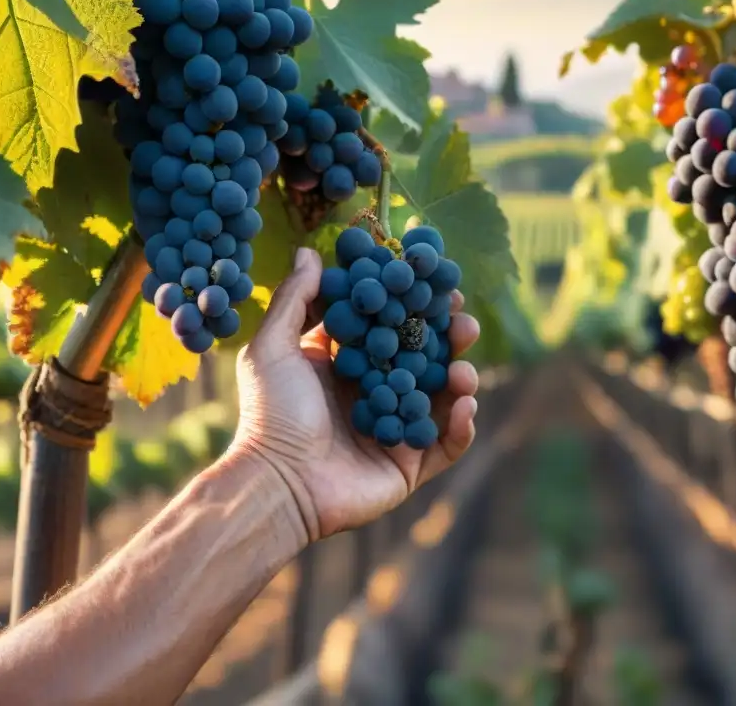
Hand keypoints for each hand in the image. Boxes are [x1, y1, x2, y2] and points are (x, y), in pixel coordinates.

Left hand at [232, 247, 481, 542]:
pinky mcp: (409, 465)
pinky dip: (462, 426)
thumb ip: (294, 299)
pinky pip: (446, 444)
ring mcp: (396, 429)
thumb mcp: (273, 347)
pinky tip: (465, 406)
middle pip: (425, 358)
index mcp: (347, 363)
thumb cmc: (271, 414)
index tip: (435, 283)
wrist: (279, 483)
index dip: (414, 304)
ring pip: (442, 398)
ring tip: (463, 369)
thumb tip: (310, 251)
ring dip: (461, 378)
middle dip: (449, 338)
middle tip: (464, 322)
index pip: (391, 326)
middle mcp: (376, 392)